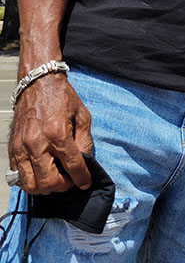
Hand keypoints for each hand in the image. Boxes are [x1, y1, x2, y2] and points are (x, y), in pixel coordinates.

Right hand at [8, 74, 92, 193]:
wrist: (38, 83)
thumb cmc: (61, 97)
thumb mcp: (82, 115)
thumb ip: (85, 140)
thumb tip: (86, 162)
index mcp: (58, 132)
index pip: (72, 165)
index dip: (82, 178)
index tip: (85, 182)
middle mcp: (37, 142)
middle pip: (48, 182)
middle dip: (62, 186)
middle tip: (69, 180)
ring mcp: (22, 147)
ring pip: (30, 184)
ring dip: (44, 187)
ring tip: (55, 179)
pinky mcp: (12, 148)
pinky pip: (17, 175)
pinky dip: (30, 180)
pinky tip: (40, 173)